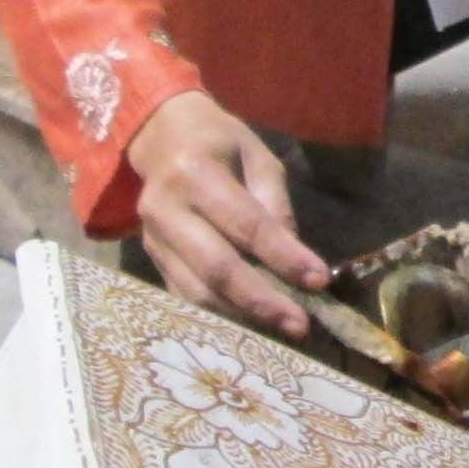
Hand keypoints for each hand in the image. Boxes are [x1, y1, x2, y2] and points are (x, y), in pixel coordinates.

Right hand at [128, 90, 329, 333]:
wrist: (160, 137)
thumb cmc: (218, 143)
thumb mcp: (257, 156)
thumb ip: (275, 204)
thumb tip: (295, 260)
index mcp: (195, 172)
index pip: (246, 224)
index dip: (283, 256)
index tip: (317, 280)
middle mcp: (166, 208)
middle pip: (216, 267)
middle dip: (261, 300)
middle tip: (300, 324)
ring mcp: (152, 238)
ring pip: (197, 291)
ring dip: (242, 316)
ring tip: (281, 329)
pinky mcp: (151, 259)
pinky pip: (185, 296)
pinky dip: (219, 316)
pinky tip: (251, 325)